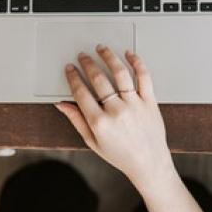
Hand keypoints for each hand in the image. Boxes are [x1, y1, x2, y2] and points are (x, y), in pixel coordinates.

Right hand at [56, 46, 175, 191]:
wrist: (148, 163)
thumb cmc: (121, 155)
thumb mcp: (92, 141)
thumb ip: (76, 120)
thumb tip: (62, 104)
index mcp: (100, 122)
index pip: (81, 92)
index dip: (73, 77)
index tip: (70, 69)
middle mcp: (117, 111)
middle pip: (98, 79)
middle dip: (87, 64)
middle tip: (83, 56)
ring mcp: (135, 104)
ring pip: (120, 73)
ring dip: (108, 57)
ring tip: (101, 49)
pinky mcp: (149, 101)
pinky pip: (144, 77)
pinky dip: (137, 62)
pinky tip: (129, 54)